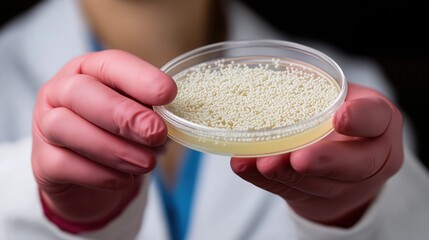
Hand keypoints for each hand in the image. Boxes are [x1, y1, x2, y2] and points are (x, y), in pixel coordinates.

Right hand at [31, 49, 176, 231]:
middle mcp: (61, 92)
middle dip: (123, 114)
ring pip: (66, 128)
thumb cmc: (116, 134)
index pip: (110, 64)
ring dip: (114, 148)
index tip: (168, 94)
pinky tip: (125, 179)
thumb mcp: (136, 116)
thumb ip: (149, 111)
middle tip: (156, 133)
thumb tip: (172, 120)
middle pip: (81, 92)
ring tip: (148, 163)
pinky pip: (64, 164)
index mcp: (89, 71)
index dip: (139, 77)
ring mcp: (45, 125)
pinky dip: (100, 174)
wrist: (89, 176)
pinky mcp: (43, 161)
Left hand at [230, 83, 403, 227]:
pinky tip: (246, 167)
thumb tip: (275, 70)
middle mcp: (370, 157)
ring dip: (286, 174)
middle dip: (323, 160)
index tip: (339, 117)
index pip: (376, 118)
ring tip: (261, 163)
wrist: (344, 164)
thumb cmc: (337, 117)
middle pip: (353, 164)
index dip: (360, 119)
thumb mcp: (338, 97)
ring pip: (318, 184)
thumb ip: (316, 90)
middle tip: (298, 158)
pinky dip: (264, 180)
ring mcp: (346, 186)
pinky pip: (291, 192)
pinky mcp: (318, 201)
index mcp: (379, 122)